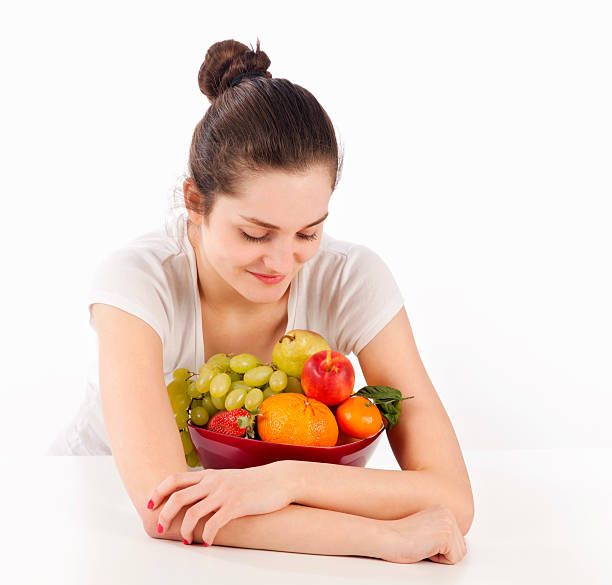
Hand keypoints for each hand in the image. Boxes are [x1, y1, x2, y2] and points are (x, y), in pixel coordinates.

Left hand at [147, 461, 294, 545]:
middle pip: (178, 496)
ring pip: (193, 512)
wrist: (279, 479)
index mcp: (209, 474)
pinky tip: (208, 542)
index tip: (150, 504)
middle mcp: (213, 481)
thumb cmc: (255, 482)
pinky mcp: (236, 505)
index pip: (174, 478)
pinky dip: (207, 536)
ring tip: (187, 540)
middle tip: (162, 528)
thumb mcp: (228, 479)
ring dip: (185, 530)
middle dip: (164, 515)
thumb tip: (194, 499)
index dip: (158, 491)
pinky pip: (214, 523)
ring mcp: (224, 493)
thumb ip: (211, 485)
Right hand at [380, 505, 467, 564]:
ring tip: (424, 545)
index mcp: (443, 509)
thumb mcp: (427, 528)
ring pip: (459, 554)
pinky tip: (425, 548)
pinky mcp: (446, 535)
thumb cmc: (400, 536)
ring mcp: (448, 522)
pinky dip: (439, 560)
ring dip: (441, 556)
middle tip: (423, 543)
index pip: (457, 540)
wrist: (387, 537)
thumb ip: (441, 530)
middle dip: (443, 552)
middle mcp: (447, 513)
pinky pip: (454, 559)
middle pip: (460, 547)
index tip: (424, 541)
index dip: (440, 548)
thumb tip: (454, 545)